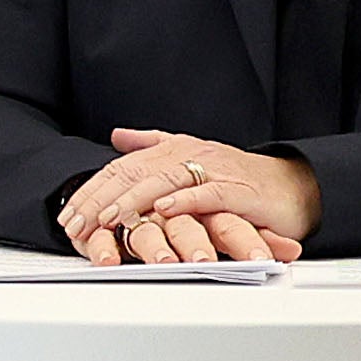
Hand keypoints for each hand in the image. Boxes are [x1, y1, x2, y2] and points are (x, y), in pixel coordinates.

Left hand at [59, 128, 315, 266]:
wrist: (293, 187)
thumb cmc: (239, 179)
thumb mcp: (190, 158)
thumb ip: (152, 145)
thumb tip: (117, 135)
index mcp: (173, 149)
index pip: (122, 168)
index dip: (91, 191)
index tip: (68, 216)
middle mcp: (189, 155)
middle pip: (136, 174)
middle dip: (102, 200)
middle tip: (78, 225)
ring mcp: (214, 170)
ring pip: (165, 181)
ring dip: (134, 201)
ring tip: (109, 218)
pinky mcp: (238, 190)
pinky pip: (208, 194)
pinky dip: (184, 201)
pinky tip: (163, 210)